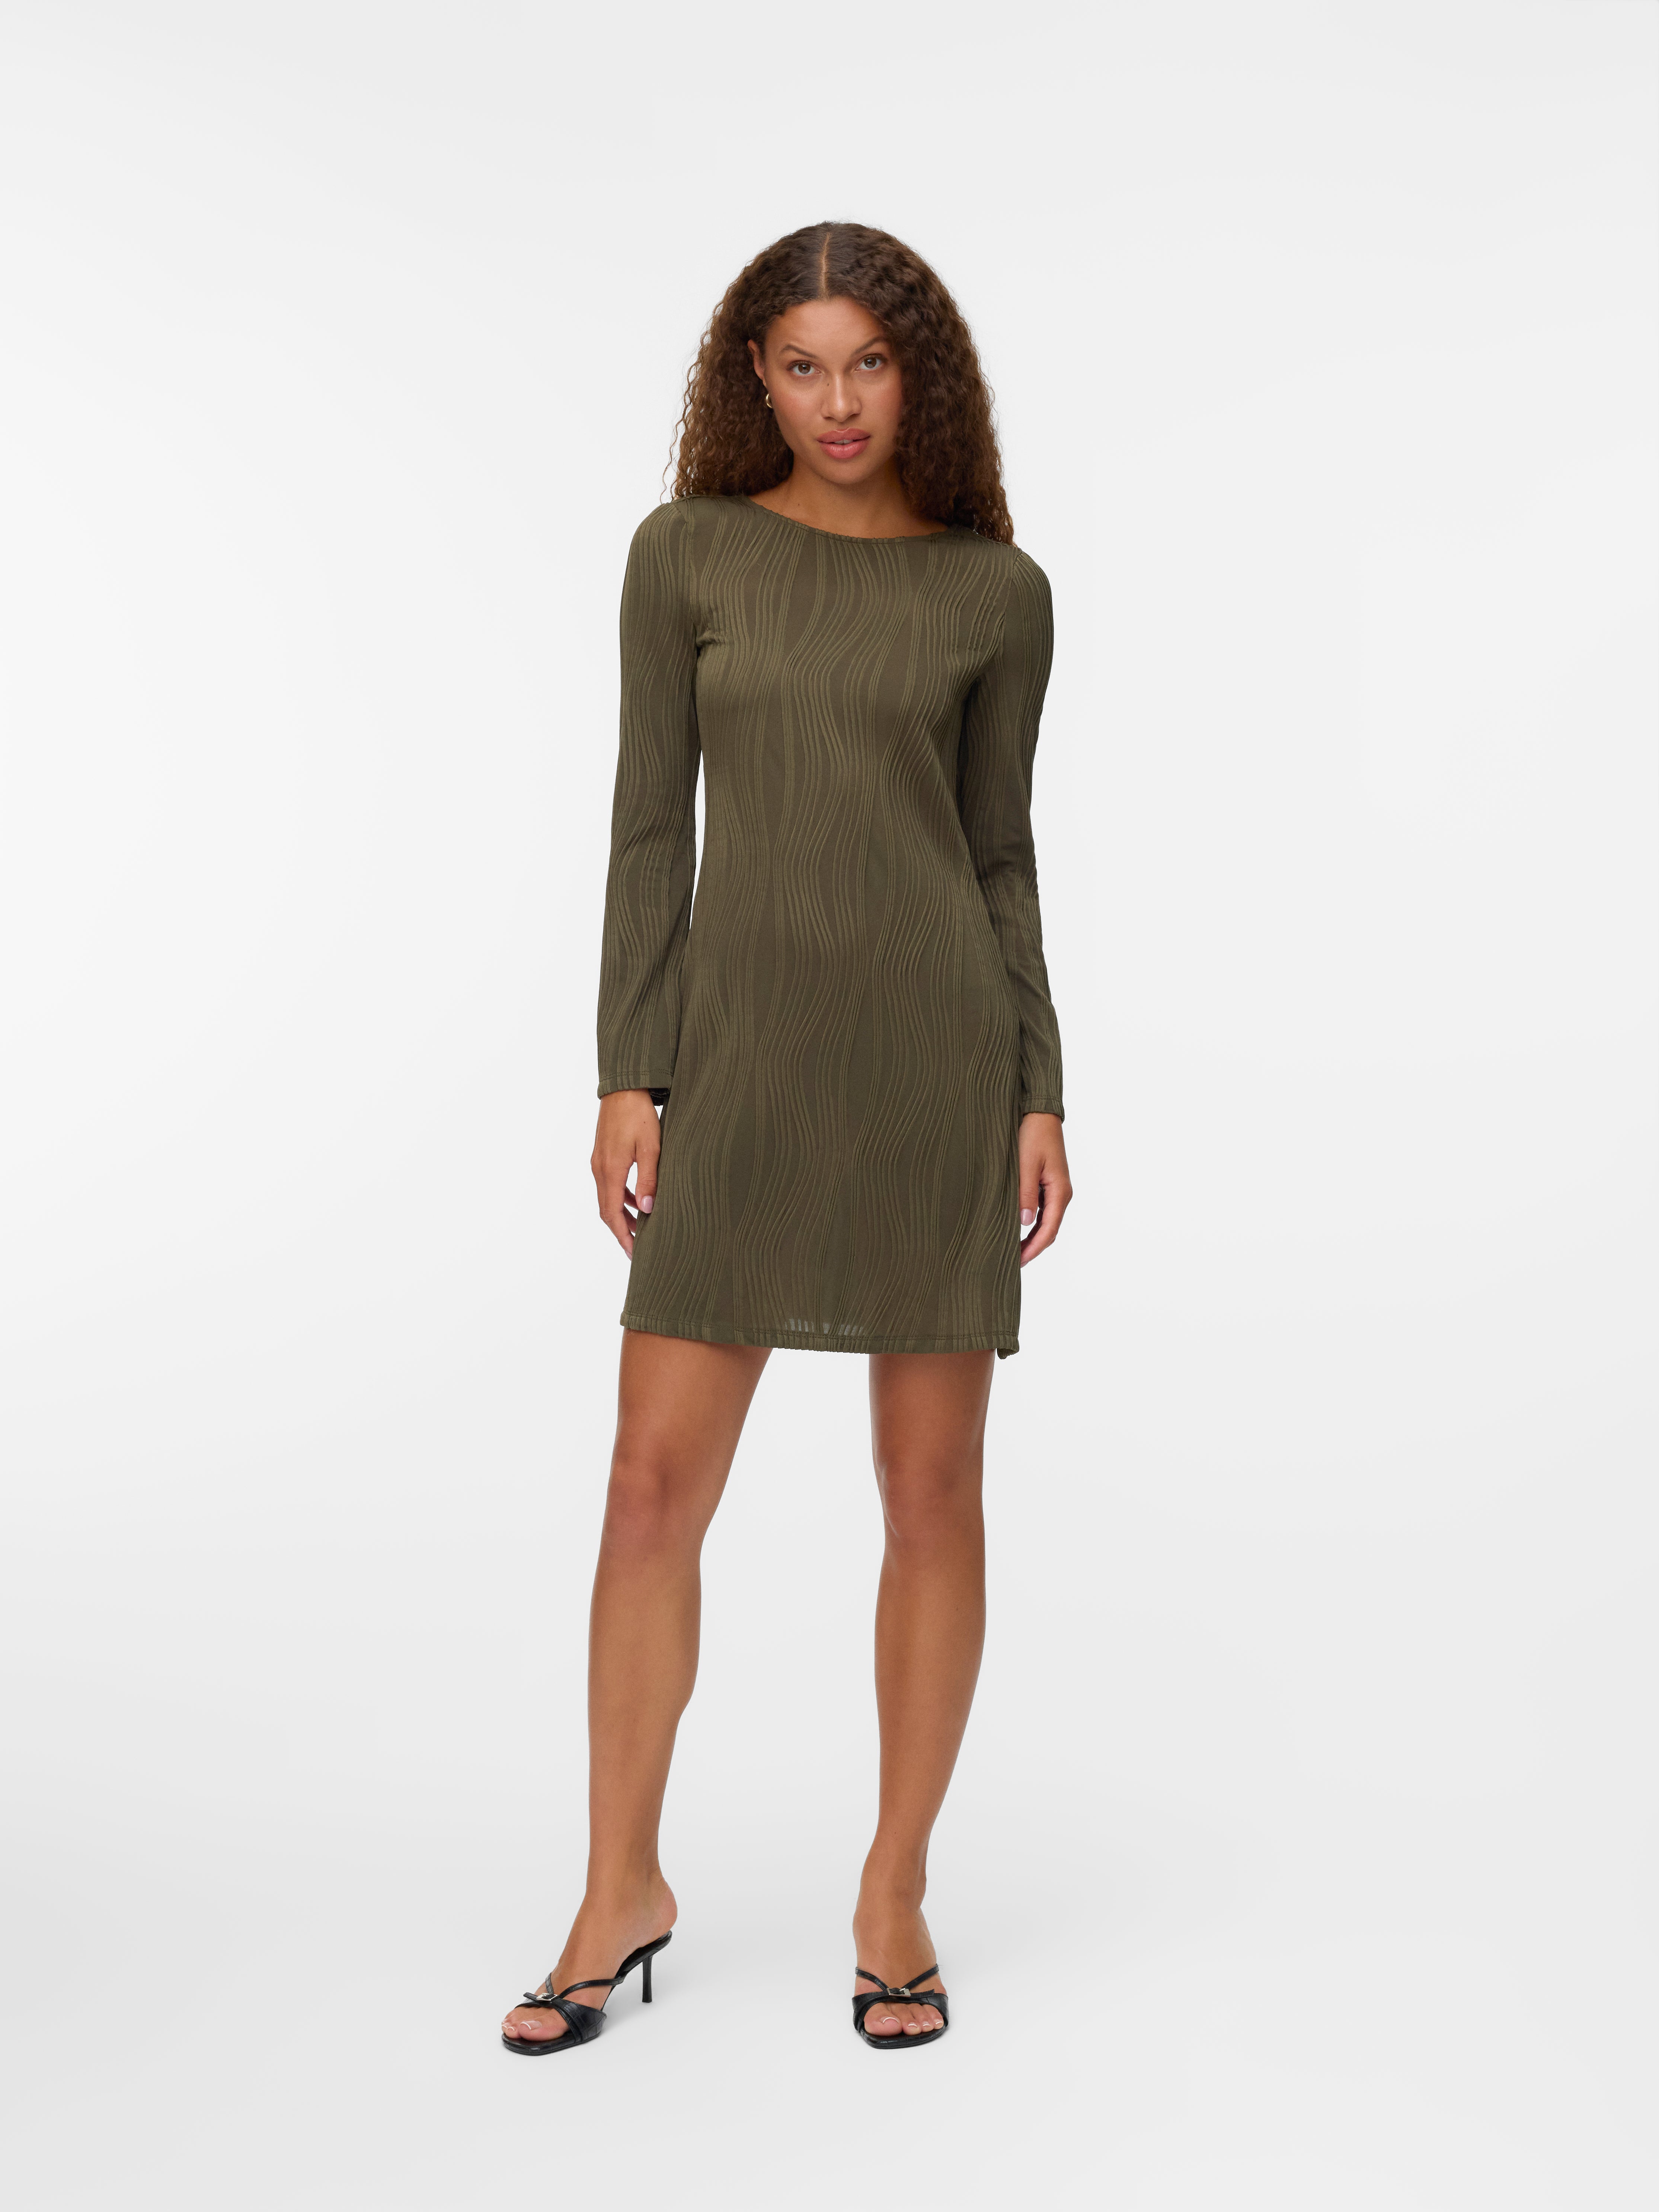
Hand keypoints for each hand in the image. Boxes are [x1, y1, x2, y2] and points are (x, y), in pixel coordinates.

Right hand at [592, 1090, 661, 1257]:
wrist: (623, 1088)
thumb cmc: (639, 1115)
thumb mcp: (651, 1147)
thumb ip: (649, 1179)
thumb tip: (648, 1209)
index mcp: (610, 1170)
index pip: (612, 1213)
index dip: (622, 1235)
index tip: (633, 1253)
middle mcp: (600, 1169)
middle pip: (606, 1210)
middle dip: (621, 1230)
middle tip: (636, 1248)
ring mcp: (599, 1162)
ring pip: (607, 1197)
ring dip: (622, 1214)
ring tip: (640, 1228)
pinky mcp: (602, 1155)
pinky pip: (609, 1184)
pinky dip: (621, 1197)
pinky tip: (635, 1199)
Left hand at [1017, 1112, 1070, 1266]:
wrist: (1040, 1114)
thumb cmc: (1033, 1135)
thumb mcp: (1026, 1165)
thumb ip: (1026, 1194)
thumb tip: (1025, 1223)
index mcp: (1060, 1191)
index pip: (1049, 1230)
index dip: (1034, 1249)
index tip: (1019, 1262)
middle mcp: (1062, 1194)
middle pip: (1050, 1230)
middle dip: (1033, 1248)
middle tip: (1013, 1263)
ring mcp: (1056, 1190)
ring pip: (1046, 1222)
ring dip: (1032, 1238)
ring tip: (1013, 1251)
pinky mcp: (1049, 1184)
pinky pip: (1043, 1211)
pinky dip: (1032, 1224)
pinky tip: (1018, 1230)